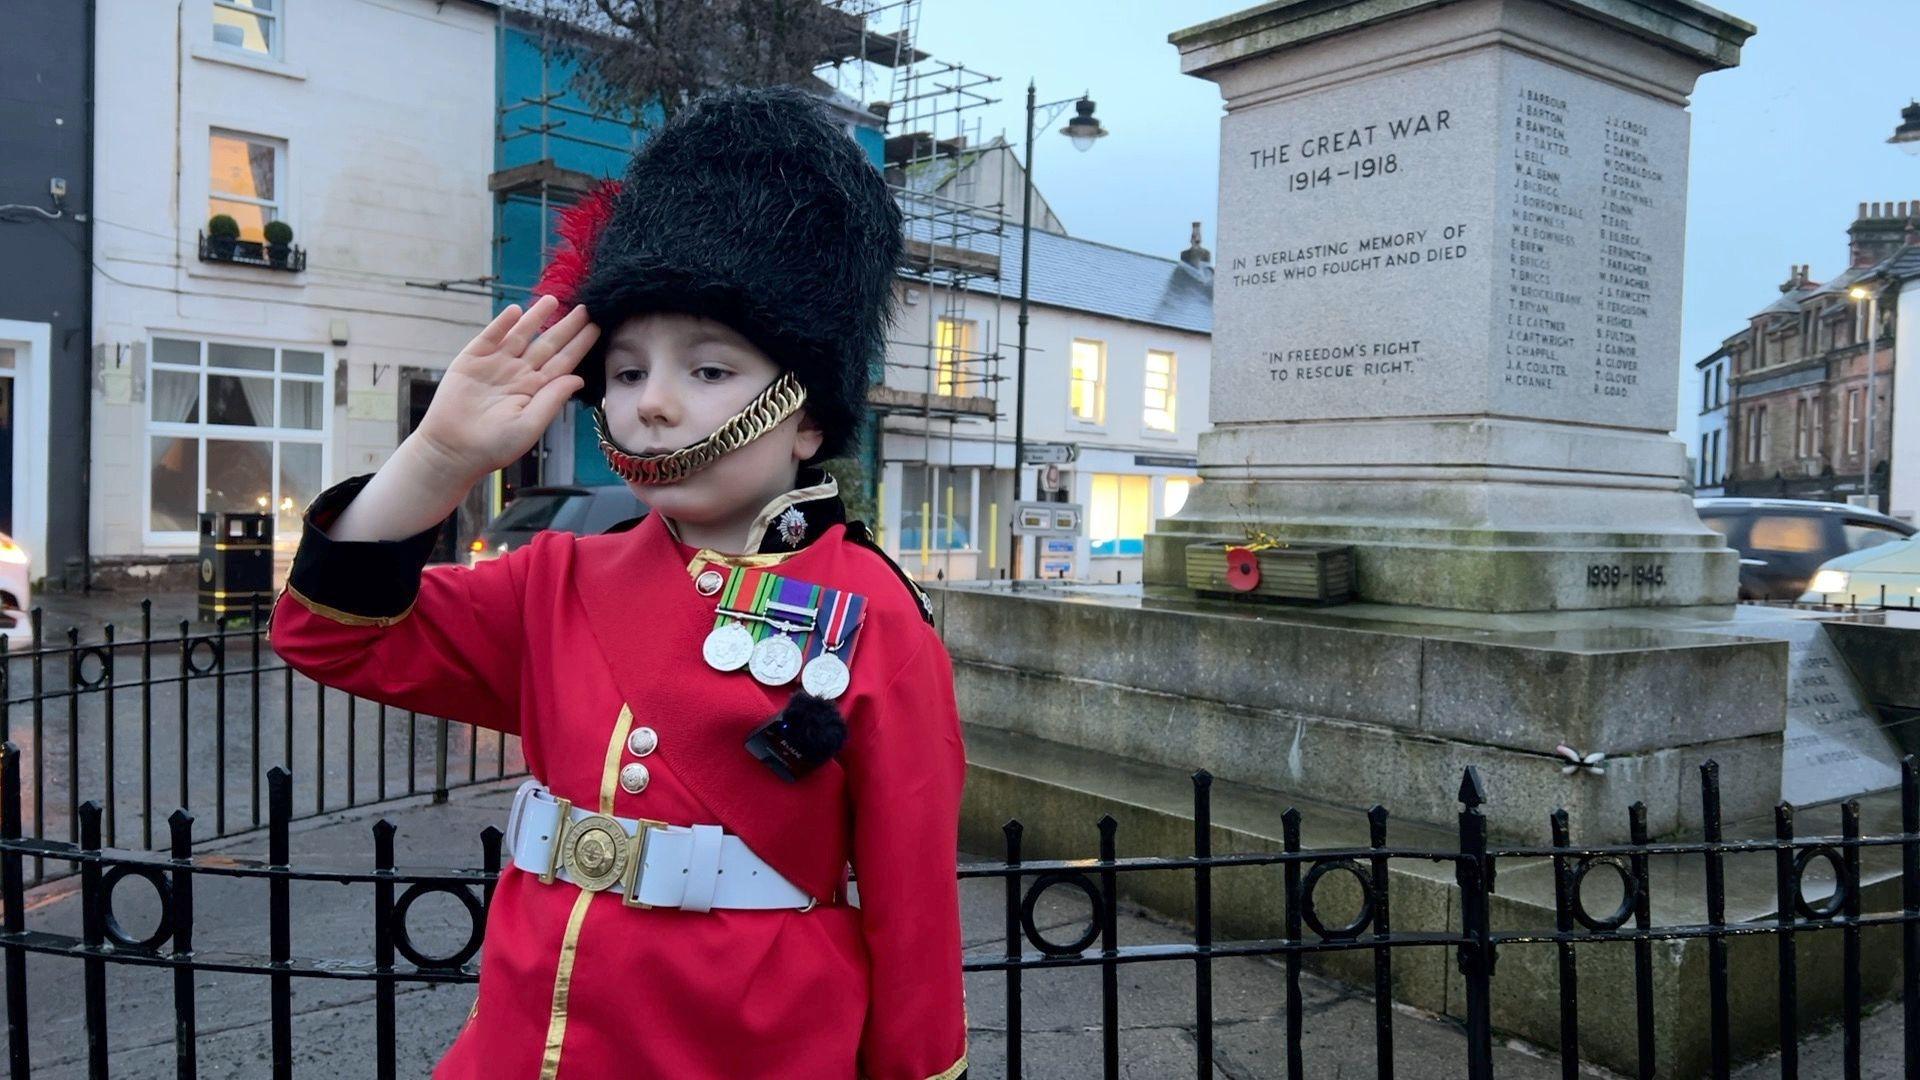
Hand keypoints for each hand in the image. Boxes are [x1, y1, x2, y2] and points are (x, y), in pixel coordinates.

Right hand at [412, 295, 599, 479]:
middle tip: (586, 307)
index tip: (596, 327)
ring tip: (553, 299)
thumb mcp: (529, 425)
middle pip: (547, 344)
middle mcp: (518, 374)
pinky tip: (517, 311)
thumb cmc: (493, 446)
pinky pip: (490, 337)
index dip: (579, 345)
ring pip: (521, 335)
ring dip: (536, 317)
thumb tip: (578, 378)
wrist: (452, 450)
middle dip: (565, 326)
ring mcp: (495, 365)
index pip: (563, 362)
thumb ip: (552, 400)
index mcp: (535, 390)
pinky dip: (502, 324)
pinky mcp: (471, 360)